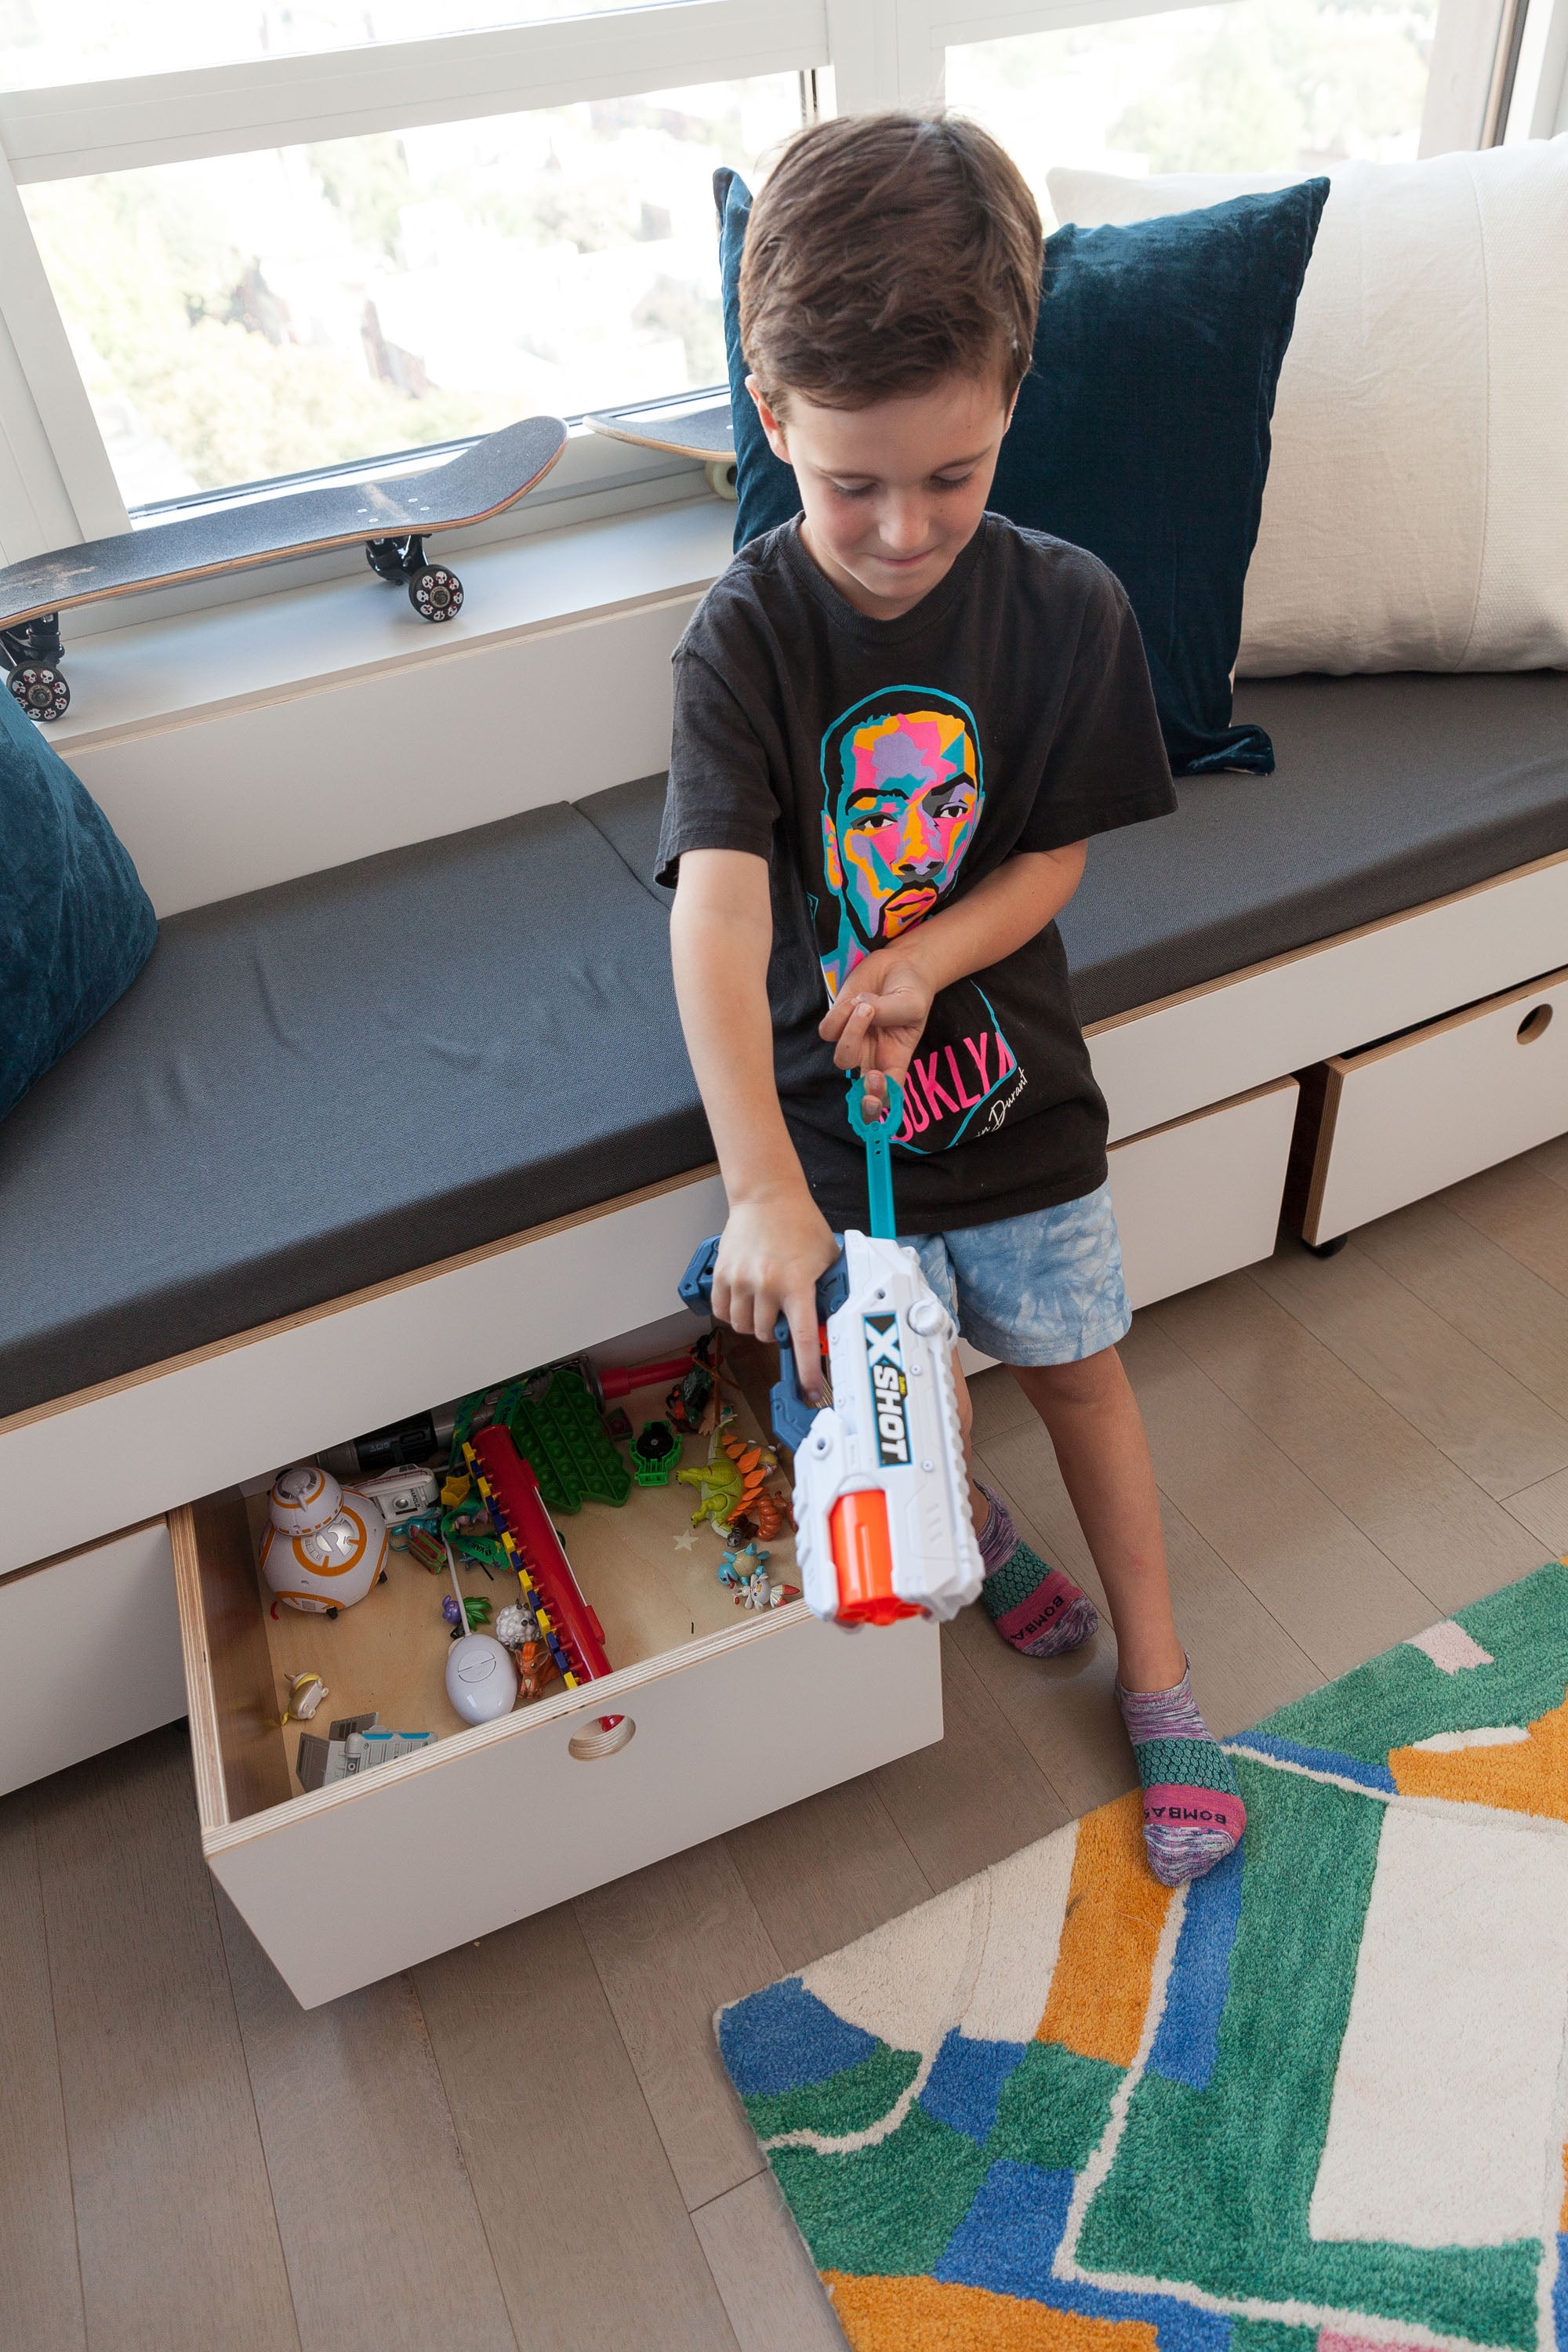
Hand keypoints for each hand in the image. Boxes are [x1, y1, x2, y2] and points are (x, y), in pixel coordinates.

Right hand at [713, 1188, 838, 1398]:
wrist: (767, 1196)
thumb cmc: (801, 1224)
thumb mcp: (828, 1258)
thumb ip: (831, 1290)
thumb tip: (836, 1321)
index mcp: (796, 1284)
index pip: (803, 1338)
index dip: (808, 1369)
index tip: (809, 1391)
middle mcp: (766, 1285)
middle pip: (766, 1335)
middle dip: (777, 1332)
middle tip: (785, 1315)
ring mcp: (740, 1280)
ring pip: (741, 1327)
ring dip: (754, 1324)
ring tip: (765, 1305)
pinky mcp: (722, 1274)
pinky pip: (721, 1312)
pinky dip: (731, 1313)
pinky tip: (745, 1300)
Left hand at [817, 947, 934, 1118]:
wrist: (899, 965)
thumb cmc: (912, 990)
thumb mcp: (914, 1004)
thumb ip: (891, 1013)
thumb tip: (864, 1012)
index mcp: (896, 1059)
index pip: (889, 1093)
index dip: (881, 1099)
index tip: (881, 1083)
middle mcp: (873, 1056)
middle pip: (859, 1089)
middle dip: (862, 1090)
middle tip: (873, 1076)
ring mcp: (854, 1041)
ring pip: (842, 1056)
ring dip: (852, 1031)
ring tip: (867, 1006)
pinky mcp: (837, 1023)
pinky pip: (828, 1030)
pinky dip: (839, 1014)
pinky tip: (857, 999)